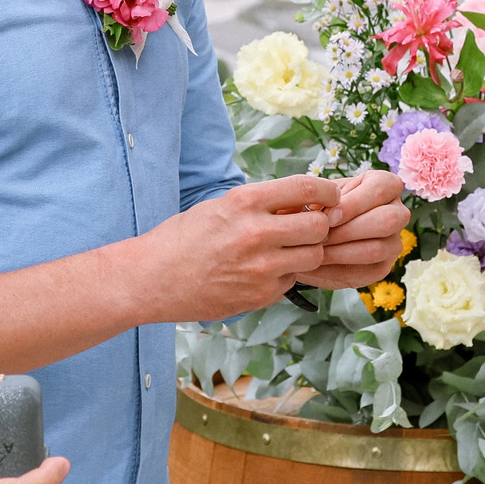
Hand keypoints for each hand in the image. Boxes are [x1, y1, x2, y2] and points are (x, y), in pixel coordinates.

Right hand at [135, 174, 343, 318]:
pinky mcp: (260, 295)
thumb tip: (301, 205)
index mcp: (245, 202)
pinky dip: (285, 276)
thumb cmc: (183, 238)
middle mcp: (256, 233)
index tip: (330, 196)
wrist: (153, 278)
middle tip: (310, 227)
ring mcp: (261, 268)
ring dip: (307, 252)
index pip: (306, 188)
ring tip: (287, 250)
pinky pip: (291, 281)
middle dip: (319, 226)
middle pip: (318, 227)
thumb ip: (261, 205)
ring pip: (313, 257)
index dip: (326, 192)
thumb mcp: (221, 207)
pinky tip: (262, 272)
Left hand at [302, 169, 409, 289]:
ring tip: (314, 251)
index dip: (353, 204)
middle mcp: (399, 213)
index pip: (379, 190)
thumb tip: (315, 211)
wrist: (325, 229)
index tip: (328, 216)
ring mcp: (394, 243)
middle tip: (320, 237)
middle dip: (348, 230)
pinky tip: (315, 265)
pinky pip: (365, 273)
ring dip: (340, 252)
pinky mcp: (383, 268)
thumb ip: (321, 197)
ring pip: (376, 249)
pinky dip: (335, 270)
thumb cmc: (326, 203)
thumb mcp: (324, 193)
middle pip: (386, 221)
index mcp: (388, 185)